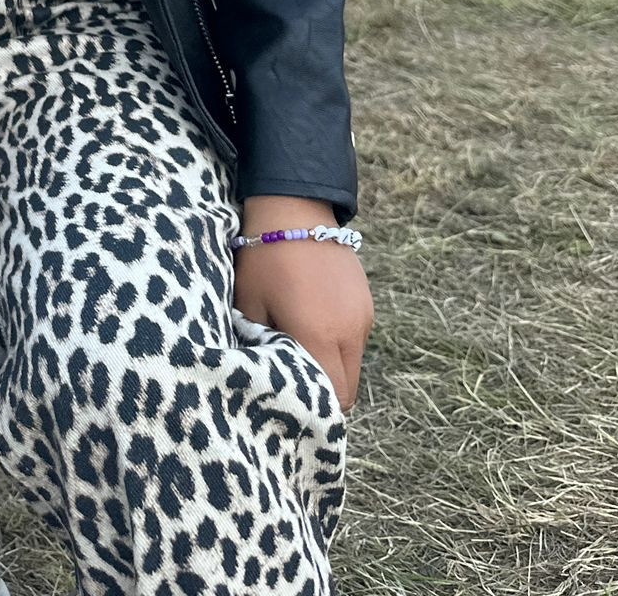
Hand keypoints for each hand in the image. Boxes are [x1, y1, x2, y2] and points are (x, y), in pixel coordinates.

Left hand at [233, 197, 372, 410]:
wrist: (294, 207)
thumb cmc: (265, 257)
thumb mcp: (251, 305)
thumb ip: (261, 349)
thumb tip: (264, 380)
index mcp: (321, 336)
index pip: (332, 399)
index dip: (314, 408)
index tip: (291, 404)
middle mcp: (351, 332)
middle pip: (348, 390)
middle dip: (325, 394)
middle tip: (295, 383)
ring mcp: (364, 316)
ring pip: (353, 365)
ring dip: (332, 366)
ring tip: (301, 347)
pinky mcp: (366, 302)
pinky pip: (356, 340)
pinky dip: (338, 344)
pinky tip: (313, 322)